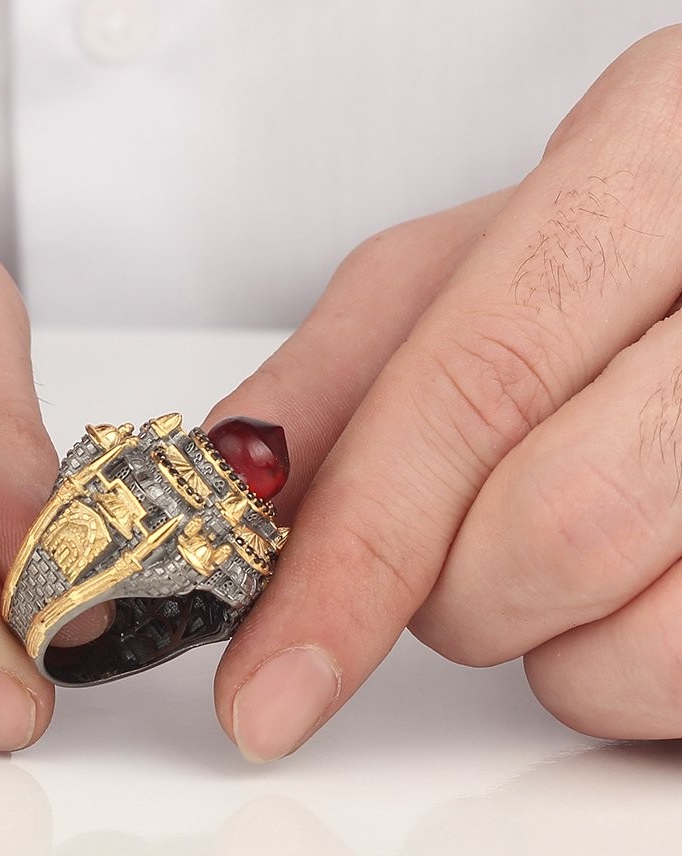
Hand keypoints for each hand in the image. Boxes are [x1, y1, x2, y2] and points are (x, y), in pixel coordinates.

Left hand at [207, 27, 681, 760]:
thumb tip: (224, 488)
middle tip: (450, 549)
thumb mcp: (459, 271)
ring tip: (554, 540)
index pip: (468, 393)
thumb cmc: (604, 256)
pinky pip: (679, 675)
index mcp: (645, 169)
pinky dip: (614, 665)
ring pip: (628, 638)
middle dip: (448, 591)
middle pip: (547, 527)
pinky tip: (626, 578)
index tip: (266, 679)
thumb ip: (332, 378)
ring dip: (538, 633)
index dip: (351, 556)